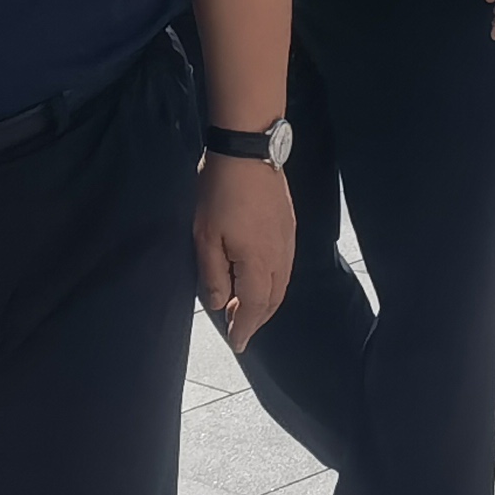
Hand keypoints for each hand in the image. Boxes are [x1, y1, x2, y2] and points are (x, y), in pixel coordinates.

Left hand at [193, 152, 293, 351]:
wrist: (248, 150)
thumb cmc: (220, 193)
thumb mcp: (205, 237)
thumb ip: (213, 276)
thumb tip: (220, 304)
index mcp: (258, 264)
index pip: (254, 308)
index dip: (245, 328)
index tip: (237, 344)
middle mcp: (280, 257)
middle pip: (273, 300)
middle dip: (257, 318)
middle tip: (238, 328)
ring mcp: (287, 241)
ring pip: (281, 284)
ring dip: (266, 302)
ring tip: (247, 306)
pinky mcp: (288, 226)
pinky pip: (285, 266)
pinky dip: (273, 282)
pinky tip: (260, 277)